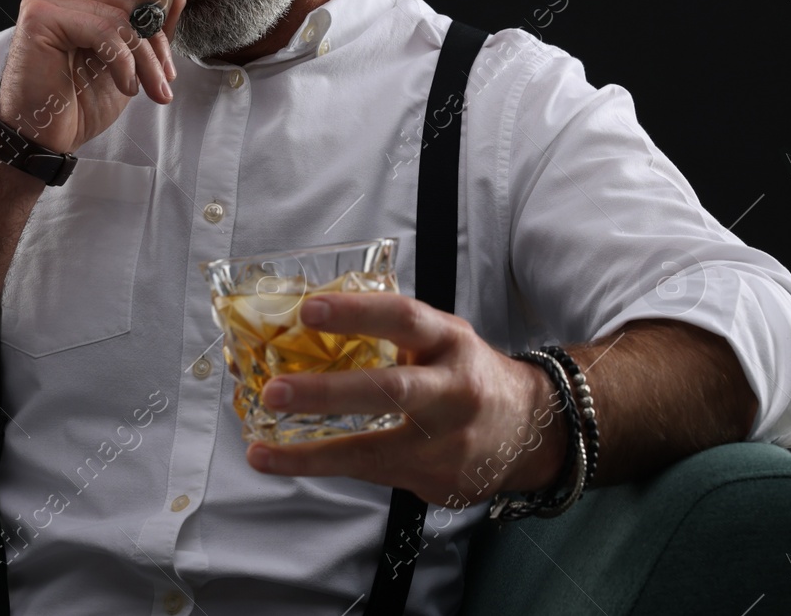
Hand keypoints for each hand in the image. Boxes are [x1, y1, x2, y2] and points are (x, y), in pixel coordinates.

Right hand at [0, 0, 193, 153]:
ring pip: (120, 17)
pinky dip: (124, 62)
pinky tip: (126, 88)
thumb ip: (150, 30)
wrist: (43, 140)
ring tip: (154, 91)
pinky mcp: (40, 18)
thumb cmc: (79, 104)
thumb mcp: (129, 64)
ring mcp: (45, 1)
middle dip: (157, 41)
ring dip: (146, 59)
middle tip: (167, 78)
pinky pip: (103, 30)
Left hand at [245, 293, 567, 504]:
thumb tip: (312, 321)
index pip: (404, 319)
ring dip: (312, 452)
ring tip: (262, 448)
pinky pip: (372, 473)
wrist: (528, 429)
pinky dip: (322, 468)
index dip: (356, 313)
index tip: (308, 310)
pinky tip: (281, 463)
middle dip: (328, 393)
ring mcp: (448, 441)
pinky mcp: (437, 478)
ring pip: (375, 449)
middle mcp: (454, 389)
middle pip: (391, 391)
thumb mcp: (444, 340)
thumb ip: (396, 333)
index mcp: (451, 342)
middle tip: (275, 391)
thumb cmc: (468, 375)